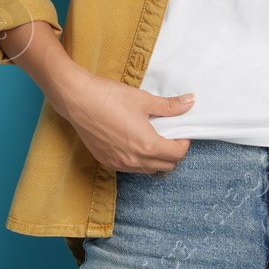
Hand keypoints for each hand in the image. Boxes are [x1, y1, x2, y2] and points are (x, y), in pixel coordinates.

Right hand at [48, 67, 195, 174]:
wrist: (78, 100)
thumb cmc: (110, 98)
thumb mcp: (144, 100)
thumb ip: (170, 106)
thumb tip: (190, 102)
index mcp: (147, 146)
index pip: (177, 155)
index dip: (184, 142)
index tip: (180, 131)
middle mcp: (134, 161)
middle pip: (166, 167)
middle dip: (173, 153)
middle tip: (169, 135)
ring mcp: (119, 164)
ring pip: (148, 170)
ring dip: (157, 159)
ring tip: (152, 138)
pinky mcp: (107, 162)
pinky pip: (131, 168)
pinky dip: (139, 160)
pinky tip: (134, 143)